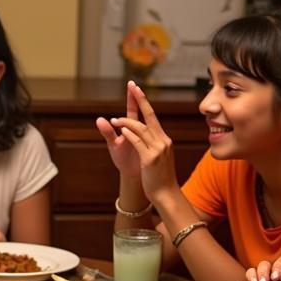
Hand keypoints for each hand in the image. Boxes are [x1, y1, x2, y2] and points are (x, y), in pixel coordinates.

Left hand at [104, 83, 179, 202]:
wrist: (166, 194)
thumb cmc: (159, 178)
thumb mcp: (154, 158)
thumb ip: (146, 145)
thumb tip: (139, 136)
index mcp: (163, 139)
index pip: (152, 117)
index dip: (144, 102)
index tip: (137, 89)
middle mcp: (162, 141)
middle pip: (150, 115)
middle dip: (140, 99)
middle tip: (132, 86)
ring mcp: (158, 149)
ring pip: (141, 128)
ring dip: (126, 122)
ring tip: (114, 120)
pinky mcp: (150, 158)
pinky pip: (137, 142)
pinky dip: (128, 134)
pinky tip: (121, 130)